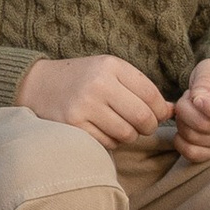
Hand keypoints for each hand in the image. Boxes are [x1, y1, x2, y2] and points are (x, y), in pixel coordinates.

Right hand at [18, 51, 174, 150]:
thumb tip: (171, 111)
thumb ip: (140, 88)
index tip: (157, 114)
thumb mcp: (109, 72)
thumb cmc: (82, 79)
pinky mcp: (74, 126)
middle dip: (148, 127)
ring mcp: (84, 106)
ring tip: (119, 126)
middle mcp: (98, 84)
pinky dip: (111, 141)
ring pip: (127, 134)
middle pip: (142, 117)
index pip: (152, 95)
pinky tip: (102, 130)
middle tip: (142, 126)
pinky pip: (108, 143)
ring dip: (129, 136)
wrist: (37, 85)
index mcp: (111, 66)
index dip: (160, 110)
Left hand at [171, 57, 209, 160]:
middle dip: (186, 109)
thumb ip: (206, 81)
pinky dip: (181, 142)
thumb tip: (199, 101)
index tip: (196, 98)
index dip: (209, 106)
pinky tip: (183, 127)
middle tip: (186, 99)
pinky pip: (194, 155)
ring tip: (187, 110)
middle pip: (207, 125)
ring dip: (182, 122)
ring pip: (196, 139)